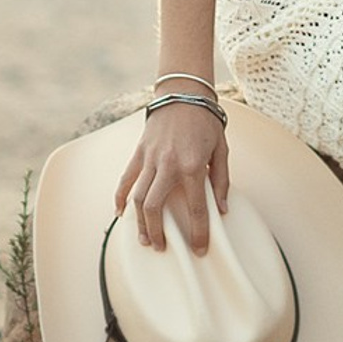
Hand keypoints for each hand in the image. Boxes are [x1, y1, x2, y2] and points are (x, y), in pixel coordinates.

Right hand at [111, 106, 230, 253]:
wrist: (184, 93)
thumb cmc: (206, 121)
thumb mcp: (221, 150)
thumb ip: (221, 181)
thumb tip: (221, 210)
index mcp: (192, 165)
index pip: (195, 208)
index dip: (198, 232)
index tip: (199, 248)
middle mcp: (168, 164)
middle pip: (154, 206)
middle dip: (157, 232)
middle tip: (163, 248)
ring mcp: (150, 158)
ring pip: (137, 196)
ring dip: (139, 221)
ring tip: (144, 239)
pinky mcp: (139, 151)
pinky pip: (126, 178)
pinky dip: (121, 197)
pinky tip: (120, 213)